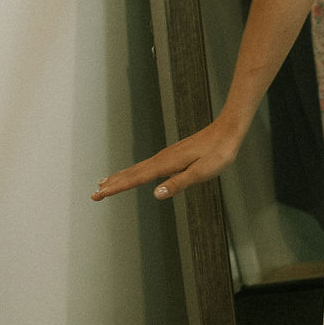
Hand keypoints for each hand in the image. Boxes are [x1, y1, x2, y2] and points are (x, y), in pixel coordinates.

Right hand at [92, 117, 243, 201]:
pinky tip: (136, 174)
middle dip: (113, 183)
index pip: (137, 179)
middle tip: (94, 194)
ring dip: (121, 176)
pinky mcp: (173, 154)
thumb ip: (179, 183)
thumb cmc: (219, 152)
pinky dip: (136, 170)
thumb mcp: (202, 172)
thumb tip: (156, 194)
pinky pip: (148, 165)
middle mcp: (163, 159)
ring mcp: (167, 155)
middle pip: (133, 173)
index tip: (99, 194)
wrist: (228, 130)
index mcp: (167, 164)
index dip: (117, 187)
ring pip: (139, 168)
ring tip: (105, 182)